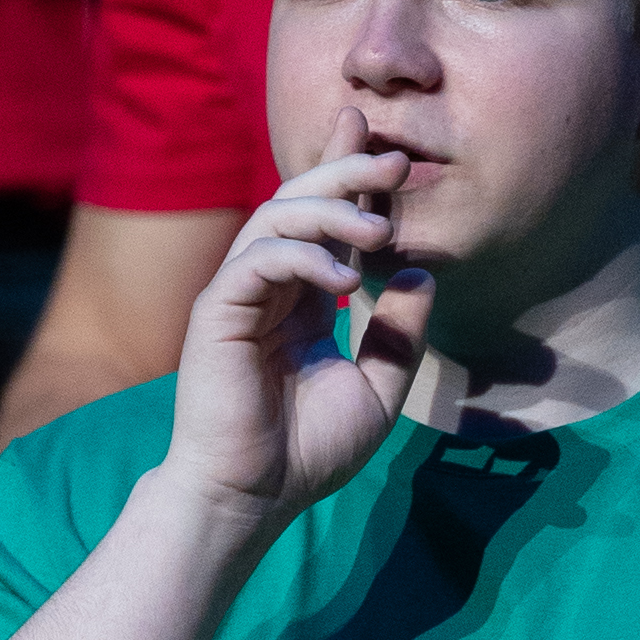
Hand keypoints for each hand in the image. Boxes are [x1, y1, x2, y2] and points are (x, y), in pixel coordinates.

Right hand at [162, 123, 442, 532]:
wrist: (255, 496)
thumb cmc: (306, 452)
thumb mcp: (377, 389)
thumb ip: (399, 333)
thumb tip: (421, 270)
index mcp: (303, 299)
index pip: (326, 221)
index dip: (349, 175)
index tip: (384, 143)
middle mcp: (269, 287)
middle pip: (301, 201)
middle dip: (346, 170)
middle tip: (394, 158)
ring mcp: (239, 294)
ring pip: (277, 217)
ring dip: (331, 210)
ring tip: (380, 228)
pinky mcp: (217, 311)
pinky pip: (258, 259)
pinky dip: (302, 257)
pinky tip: (343, 279)